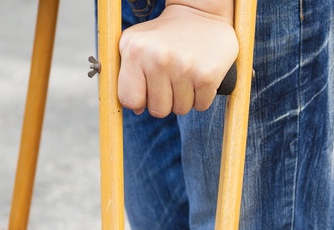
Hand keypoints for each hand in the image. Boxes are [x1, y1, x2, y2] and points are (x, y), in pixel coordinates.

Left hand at [118, 4, 237, 116]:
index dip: (139, 101)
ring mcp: (184, 68)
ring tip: (185, 76)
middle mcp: (159, 59)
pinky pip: (201, 106)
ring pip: (181, 110)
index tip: (147, 91)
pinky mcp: (207, 76)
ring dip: (183, 99)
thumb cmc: (164, 34)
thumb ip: (126, 74)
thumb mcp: (135, 42)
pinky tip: (198, 78)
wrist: (202, 15)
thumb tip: (136, 109)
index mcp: (135, 51)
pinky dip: (201, 97)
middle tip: (170, 80)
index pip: (129, 100)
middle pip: (158, 110)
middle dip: (164, 101)